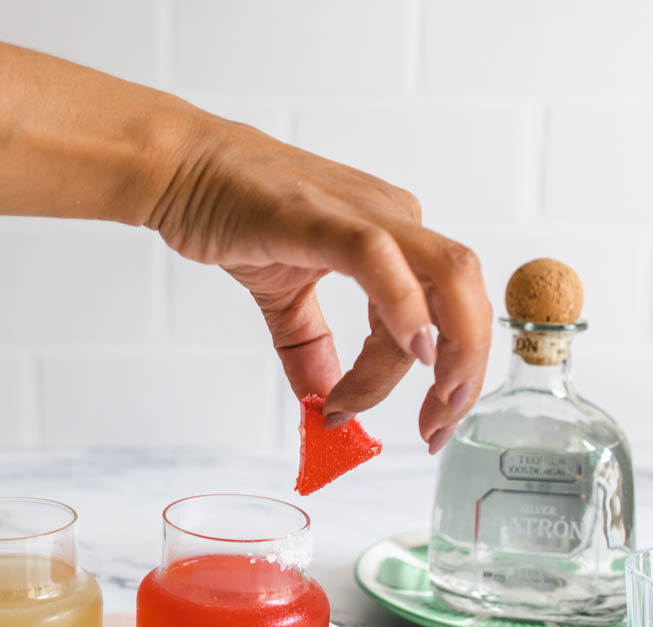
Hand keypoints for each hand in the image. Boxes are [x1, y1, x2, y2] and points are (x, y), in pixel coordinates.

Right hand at [149, 118, 491, 452]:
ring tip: (427, 408)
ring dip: (453, 352)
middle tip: (439, 431)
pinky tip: (411, 354)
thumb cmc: (235, 213)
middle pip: (467, 297)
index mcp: (395, 237)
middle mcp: (394, 220)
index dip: (437, 379)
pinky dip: (405, 310)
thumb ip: (310, 351)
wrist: (184, 169)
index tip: (408, 425)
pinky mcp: (323, 219)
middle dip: (468, 373)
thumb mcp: (284, 298)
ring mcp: (364, 215)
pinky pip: (381, 261)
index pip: (442, 315)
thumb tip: (323, 405)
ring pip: (446, 279)